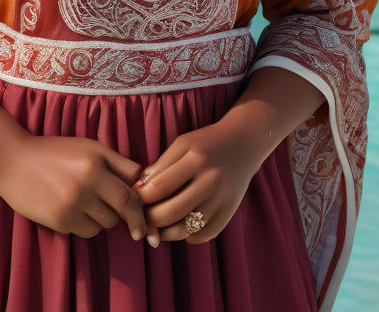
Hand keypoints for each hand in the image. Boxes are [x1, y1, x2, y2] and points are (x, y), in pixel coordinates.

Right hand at [0, 132, 148, 240]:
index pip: (132, 190)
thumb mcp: (89, 147)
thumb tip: (144, 182)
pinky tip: (74, 210)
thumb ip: (118, 163)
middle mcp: (87, 183)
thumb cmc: (56, 152)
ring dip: (104, 218)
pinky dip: (86, 225)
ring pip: (105, 223)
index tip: (144, 213)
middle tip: (134, 225)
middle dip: (130, 217)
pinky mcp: (60, 221)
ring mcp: (72, 204)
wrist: (13, 160)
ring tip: (89, 203)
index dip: (141, 204)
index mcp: (96, 162)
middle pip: (123, 210)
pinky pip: (86, 231)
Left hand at [133, 117, 267, 243]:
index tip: (134, 197)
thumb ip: (160, 165)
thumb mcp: (182, 144)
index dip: (142, 196)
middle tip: (142, 214)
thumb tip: (138, 189)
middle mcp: (212, 182)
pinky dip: (186, 235)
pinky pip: (201, 235)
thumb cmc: (206, 143)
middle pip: (171, 212)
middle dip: (150, 218)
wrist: (243, 145)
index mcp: (197, 160)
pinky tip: (179, 224)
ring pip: (185, 230)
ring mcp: (222, 201)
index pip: (160, 186)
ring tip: (156, 224)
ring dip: (165, 232)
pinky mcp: (228, 214)